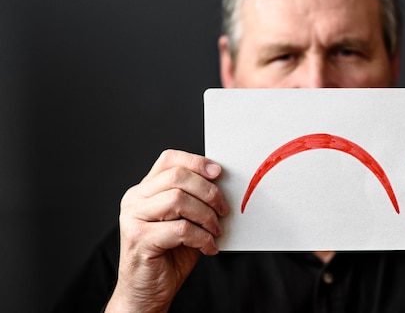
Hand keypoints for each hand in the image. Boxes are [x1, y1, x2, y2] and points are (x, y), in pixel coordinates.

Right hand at [106, 150, 228, 312]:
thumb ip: (194, 199)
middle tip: (223, 209)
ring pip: (178, 199)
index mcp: (145, 190)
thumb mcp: (184, 220)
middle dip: (208, 191)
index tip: (218, 172)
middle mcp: (135, 199)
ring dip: (206, 215)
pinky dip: (202, 237)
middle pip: (177, 177)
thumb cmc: (168, 255)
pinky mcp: (139, 239)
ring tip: (215, 231)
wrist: (147, 292)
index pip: (169, 160)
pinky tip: (208, 247)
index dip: (196, 161)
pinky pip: (180, 229)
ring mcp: (133, 218)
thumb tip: (221, 184)